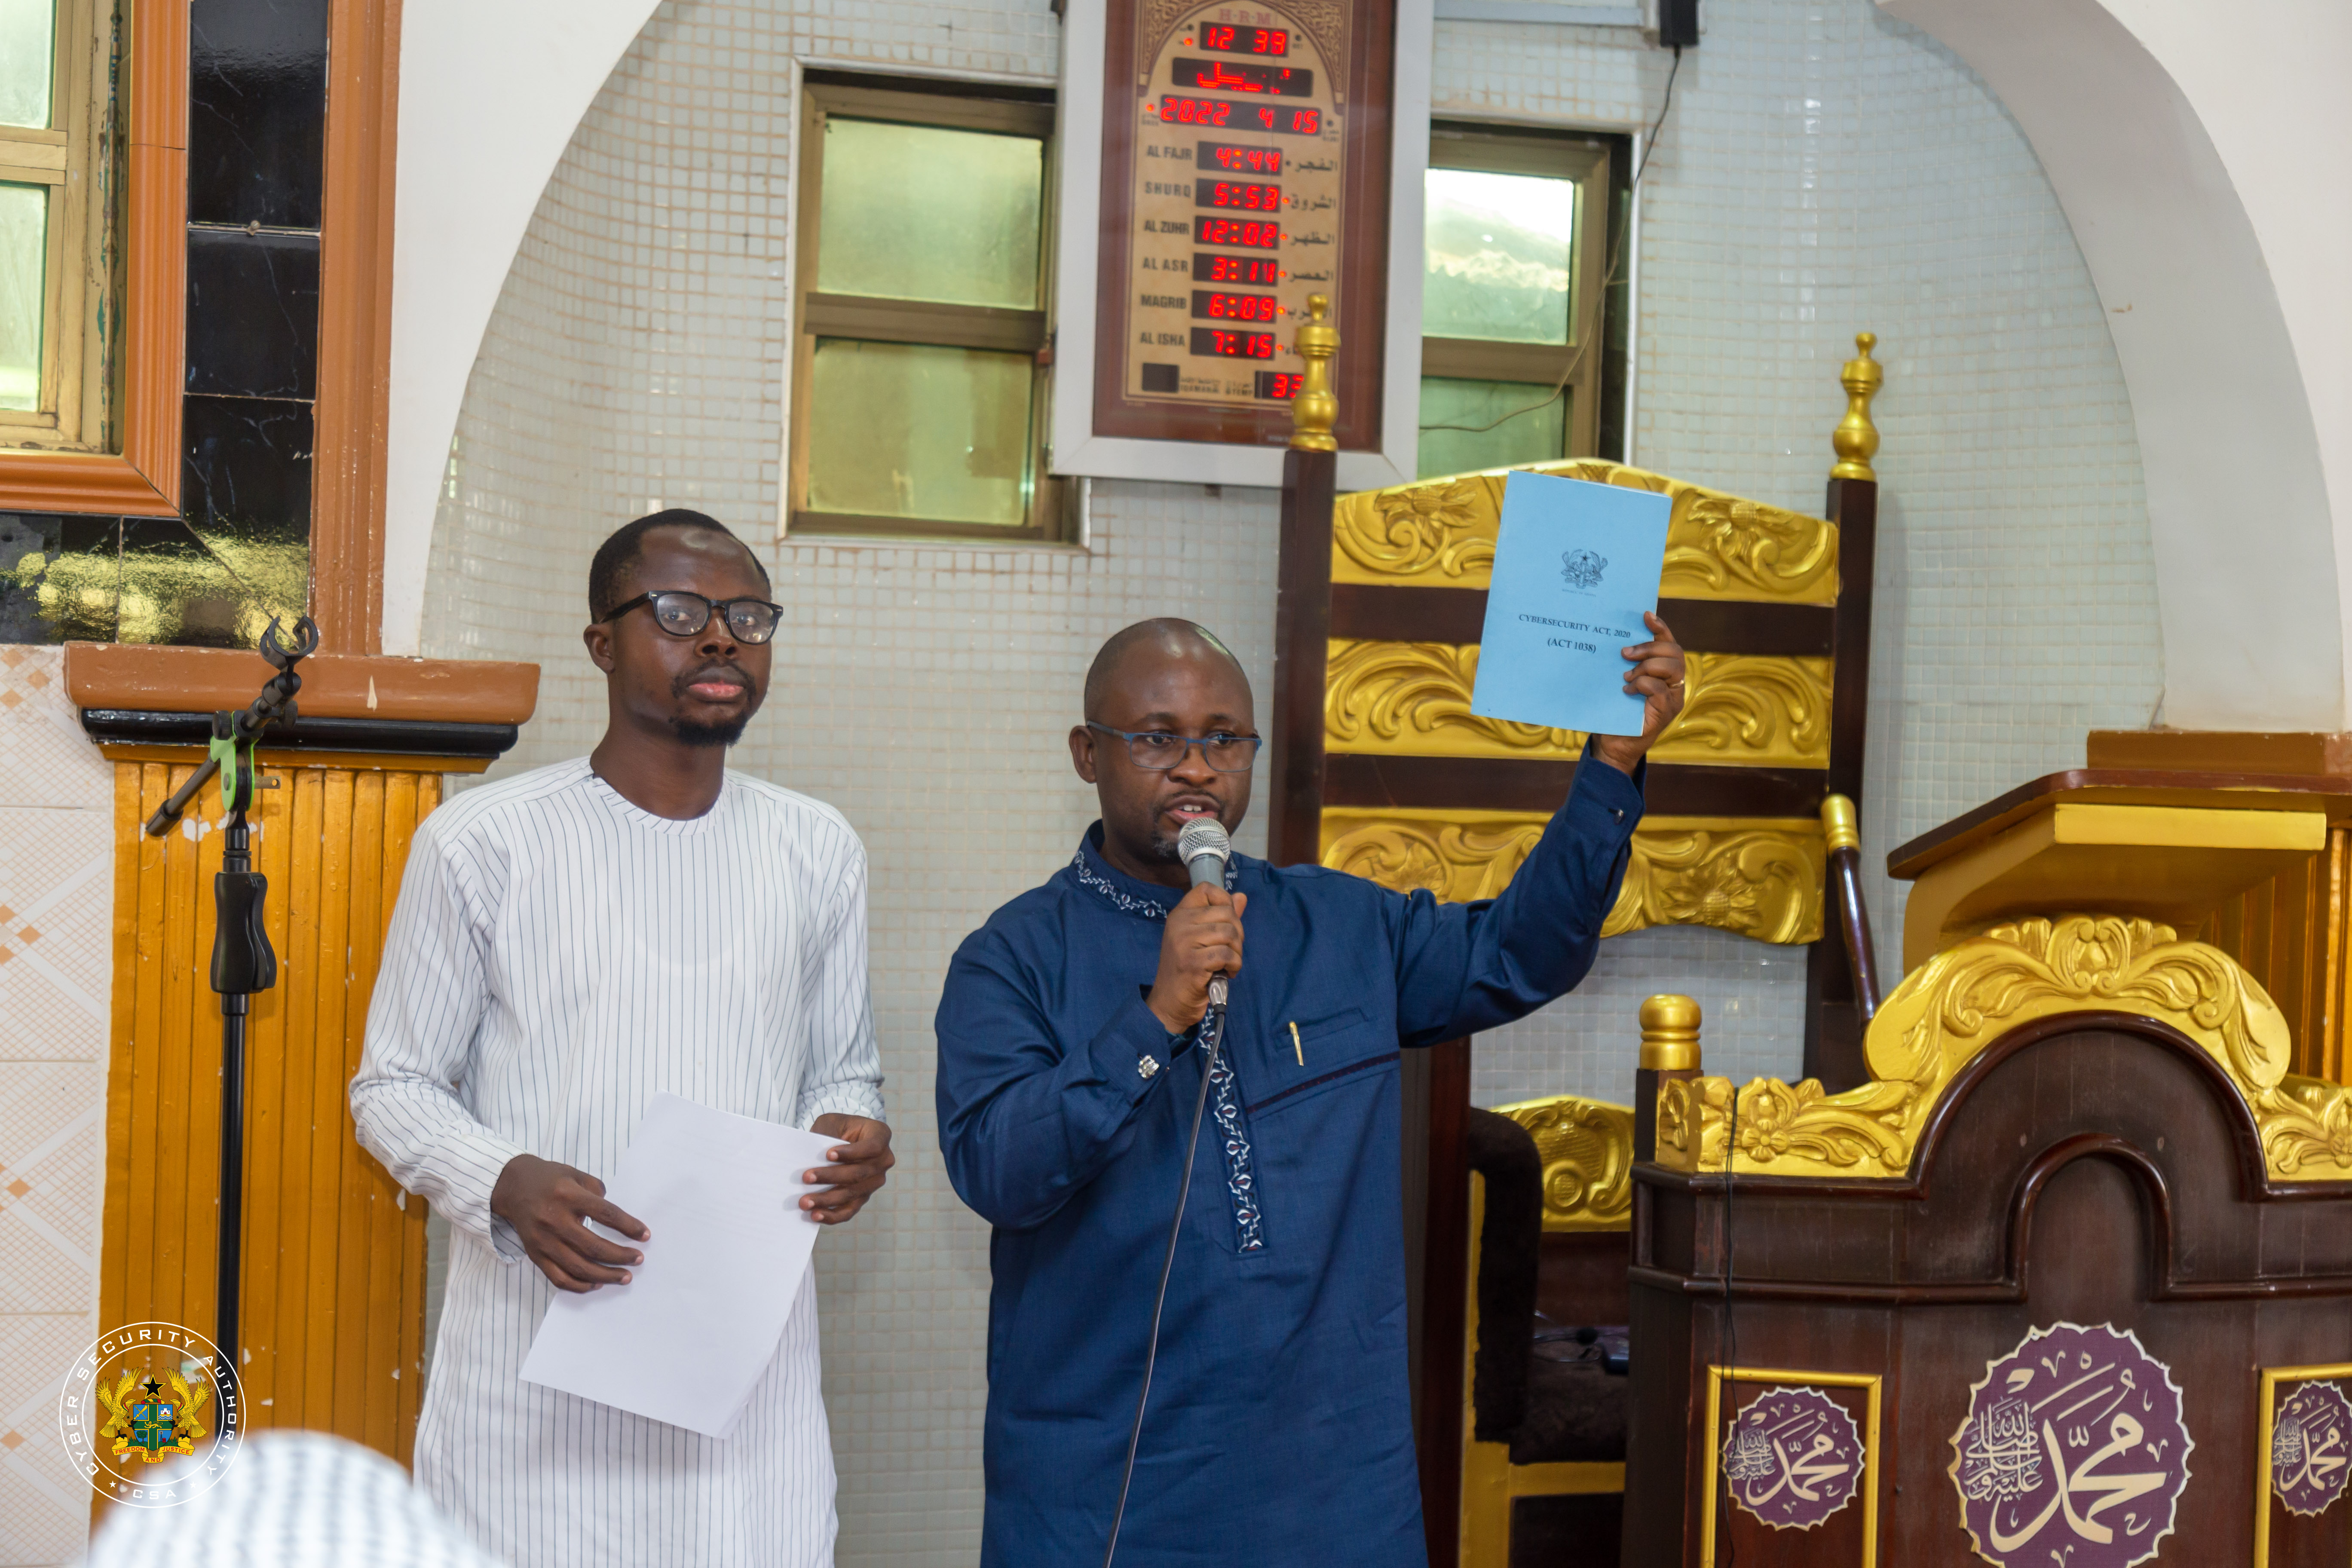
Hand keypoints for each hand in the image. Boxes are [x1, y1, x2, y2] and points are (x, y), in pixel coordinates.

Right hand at [490, 1152, 648, 1292]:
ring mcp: (543, 1241)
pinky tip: (596, 1284)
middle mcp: (554, 1220)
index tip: (645, 1235)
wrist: (513, 1187)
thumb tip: (616, 1217)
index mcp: (568, 1196)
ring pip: (578, 1267)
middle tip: (639, 1259)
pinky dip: (579, 1285)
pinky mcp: (535, 1255)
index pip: (606, 1214)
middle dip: (621, 1256)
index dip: (628, 1226)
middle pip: (593, 1246)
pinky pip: (558, 1278)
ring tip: (625, 1276)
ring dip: (605, 1275)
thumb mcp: (576, 1175)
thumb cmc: (550, 1179)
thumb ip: (598, 1192)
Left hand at [801, 1115, 894, 1223]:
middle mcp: (883, 1160)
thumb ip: (826, 1135)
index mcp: (880, 1135)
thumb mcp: (832, 1123)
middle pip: (859, 1173)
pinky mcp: (863, 1197)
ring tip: (805, 1202)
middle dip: (831, 1177)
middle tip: (806, 1178)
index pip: (872, 1147)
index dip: (851, 1153)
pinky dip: (832, 1215)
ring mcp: (875, 1181)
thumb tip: (809, 1159)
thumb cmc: (838, 1128)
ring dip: (827, 1199)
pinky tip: (815, 1215)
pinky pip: (850, 1210)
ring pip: (852, 1194)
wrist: (844, 1137)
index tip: (827, 1154)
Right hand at [1147, 883, 1246, 1034]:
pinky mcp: (1193, 962)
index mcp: (1180, 914)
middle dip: (1237, 933)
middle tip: (1231, 950)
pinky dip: (1234, 965)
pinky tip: (1227, 972)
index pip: (1206, 888)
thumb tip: (1241, 897)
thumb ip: (1221, 917)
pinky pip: (1227, 954)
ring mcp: (1184, 942)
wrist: (1170, 1002)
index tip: (1227, 922)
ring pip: (1229, 933)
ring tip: (1228, 963)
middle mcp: (1179, 924)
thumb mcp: (1201, 939)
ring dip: (1237, 952)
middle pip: (1226, 913)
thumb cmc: (1188, 970)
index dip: (1224, 901)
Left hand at [1591, 612, 1686, 775]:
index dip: (1661, 628)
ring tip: (1626, 676)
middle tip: (1625, 654)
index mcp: (1665, 672)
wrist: (1611, 743)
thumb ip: (1627, 663)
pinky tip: (1627, 691)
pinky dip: (1641, 685)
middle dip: (1649, 648)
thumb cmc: (1615, 710)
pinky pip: (1658, 688)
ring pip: (1671, 667)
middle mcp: (1674, 684)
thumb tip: (1618, 638)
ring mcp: (1673, 698)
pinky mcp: (1665, 712)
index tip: (1646, 615)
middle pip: (1674, 652)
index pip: (1670, 643)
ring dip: (1646, 667)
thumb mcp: (1621, 680)